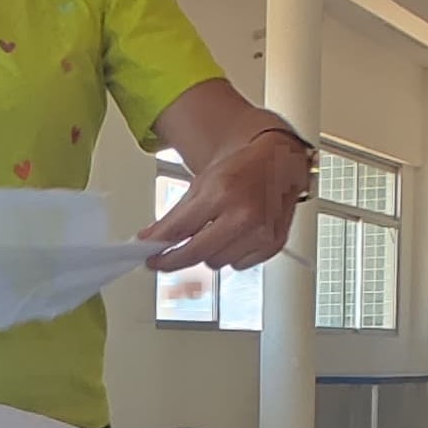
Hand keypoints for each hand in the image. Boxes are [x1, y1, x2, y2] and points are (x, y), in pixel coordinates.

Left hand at [139, 131, 306, 274]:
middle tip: (164, 259)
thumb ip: (174, 216)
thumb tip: (151, 239)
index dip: (159, 248)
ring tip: (214, 232)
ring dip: (208, 254)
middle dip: (175, 260)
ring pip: (216, 263)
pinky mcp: (273, 245)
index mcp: (221, 193)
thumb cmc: (241, 170)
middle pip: (196, 254)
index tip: (149, 256)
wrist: (278, 162)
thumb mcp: (201, 184)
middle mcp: (243, 214)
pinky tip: (235, 237)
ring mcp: (261, 232)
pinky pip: (239, 265)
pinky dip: (232, 255)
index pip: (179, 231)